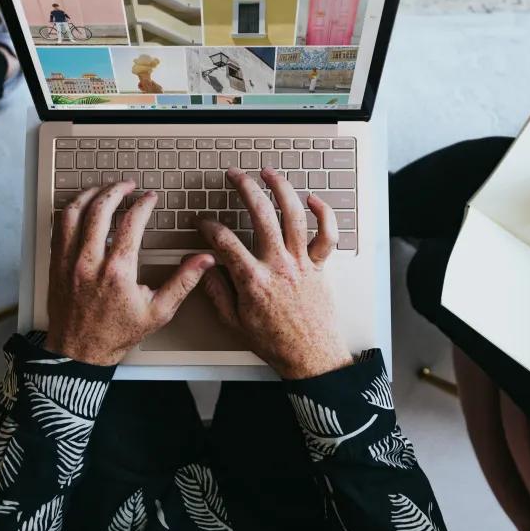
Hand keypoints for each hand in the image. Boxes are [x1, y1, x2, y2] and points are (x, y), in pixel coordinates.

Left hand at [45, 181, 214, 364]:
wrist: (79, 353)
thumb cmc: (117, 334)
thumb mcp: (158, 312)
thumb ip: (183, 282)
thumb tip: (204, 260)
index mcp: (117, 272)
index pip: (130, 223)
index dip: (143, 205)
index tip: (150, 198)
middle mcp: (89, 262)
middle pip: (100, 210)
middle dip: (116, 190)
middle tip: (128, 185)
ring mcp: (68, 261)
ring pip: (74, 213)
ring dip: (90, 195)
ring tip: (104, 188)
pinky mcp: (55, 264)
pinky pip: (58, 227)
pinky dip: (70, 211)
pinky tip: (81, 206)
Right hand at [197, 165, 351, 379]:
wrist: (310, 357)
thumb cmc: (274, 341)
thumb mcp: (234, 322)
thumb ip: (216, 292)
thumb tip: (202, 268)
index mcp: (253, 280)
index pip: (224, 240)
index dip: (208, 226)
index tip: (203, 222)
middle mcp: (279, 265)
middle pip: (261, 214)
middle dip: (245, 188)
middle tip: (235, 175)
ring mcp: (302, 262)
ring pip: (294, 215)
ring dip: (281, 189)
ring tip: (269, 173)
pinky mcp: (320, 266)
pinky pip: (327, 235)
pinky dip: (324, 214)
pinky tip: (312, 200)